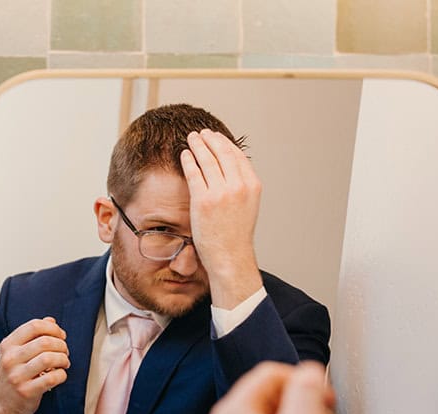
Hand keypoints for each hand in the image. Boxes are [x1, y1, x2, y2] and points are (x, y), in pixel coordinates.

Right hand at [0, 317, 71, 413]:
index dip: (53, 328)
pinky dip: (61, 374)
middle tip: (64, 351)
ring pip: (49, 358)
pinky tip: (59, 375)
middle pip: (44, 341)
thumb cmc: (12, 376)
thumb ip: (32, 336)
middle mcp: (10, 359)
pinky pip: (52, 378)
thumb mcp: (16, 352)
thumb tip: (51, 321)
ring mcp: (17, 376)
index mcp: (9, 346)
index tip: (60, 335)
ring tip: (63, 363)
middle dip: (61, 345)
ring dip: (63, 359)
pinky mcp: (27, 392)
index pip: (34, 326)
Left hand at [180, 129, 263, 306]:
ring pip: (207, 160)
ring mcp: (221, 192)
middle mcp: (239, 186)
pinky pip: (194, 173)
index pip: (238, 156)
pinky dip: (189, 161)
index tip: (216, 137)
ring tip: (191, 138)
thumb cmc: (235, 235)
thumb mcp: (247, 205)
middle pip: (223, 153)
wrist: (230, 256)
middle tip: (202, 133)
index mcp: (252, 185)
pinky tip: (184, 155)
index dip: (225, 144)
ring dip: (198, 145)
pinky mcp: (203, 200)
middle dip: (211, 140)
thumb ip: (241, 186)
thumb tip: (229, 169)